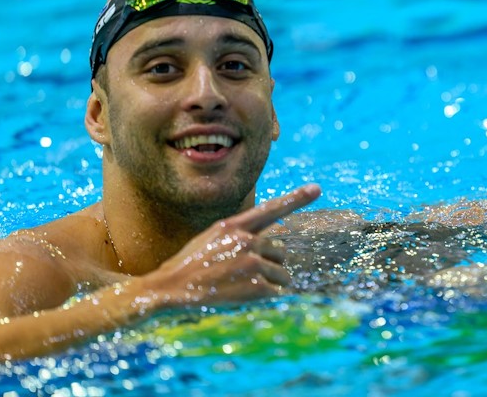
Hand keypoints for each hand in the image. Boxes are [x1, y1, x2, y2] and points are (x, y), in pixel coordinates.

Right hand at [143, 184, 320, 307]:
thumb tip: (266, 242)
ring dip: (270, 282)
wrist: (169, 289)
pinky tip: (244, 298)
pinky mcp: (257, 286)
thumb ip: (238, 235)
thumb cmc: (190, 266)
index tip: (317, 188)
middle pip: (280, 251)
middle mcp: (247, 240)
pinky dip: (267, 297)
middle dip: (270, 264)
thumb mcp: (211, 239)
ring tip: (242, 287)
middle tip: (243, 276)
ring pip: (282, 273)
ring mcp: (253, 263)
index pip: (271, 209)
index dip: (296, 198)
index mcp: (233, 225)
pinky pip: (278, 291)